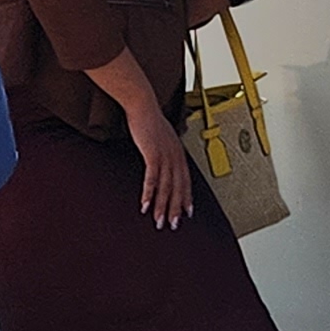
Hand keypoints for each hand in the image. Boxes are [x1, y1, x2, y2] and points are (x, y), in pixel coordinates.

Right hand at [130, 106, 196, 230]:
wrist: (142, 105)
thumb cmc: (150, 119)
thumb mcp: (161, 136)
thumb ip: (165, 148)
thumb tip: (163, 156)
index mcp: (178, 153)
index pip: (186, 180)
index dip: (186, 197)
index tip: (187, 212)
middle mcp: (175, 156)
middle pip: (177, 187)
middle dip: (175, 208)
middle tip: (173, 225)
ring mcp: (165, 155)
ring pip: (166, 186)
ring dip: (162, 206)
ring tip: (158, 221)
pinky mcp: (152, 154)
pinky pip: (152, 178)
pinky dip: (149, 193)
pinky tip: (145, 205)